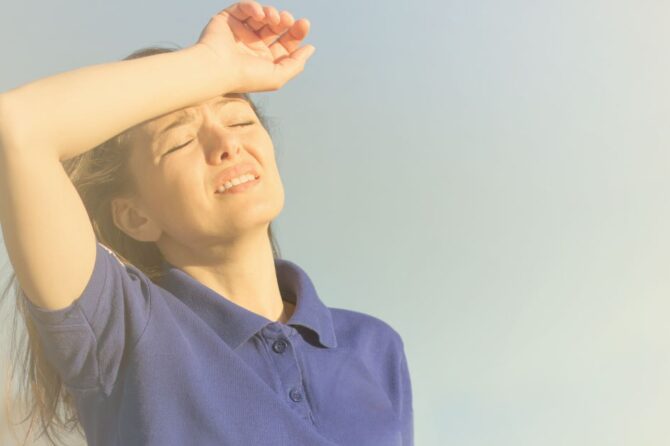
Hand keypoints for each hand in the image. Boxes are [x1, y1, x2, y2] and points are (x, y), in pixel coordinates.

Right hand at [195, 1, 315, 92]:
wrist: (217, 68)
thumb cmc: (246, 76)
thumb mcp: (278, 76)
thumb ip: (296, 64)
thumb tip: (310, 48)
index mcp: (264, 60)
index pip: (285, 43)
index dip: (296, 33)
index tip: (303, 25)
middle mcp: (253, 46)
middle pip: (276, 28)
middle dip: (286, 21)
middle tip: (288, 20)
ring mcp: (240, 32)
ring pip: (262, 16)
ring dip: (272, 13)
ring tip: (273, 18)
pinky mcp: (227, 19)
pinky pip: (244, 7)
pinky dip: (254, 7)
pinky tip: (259, 14)